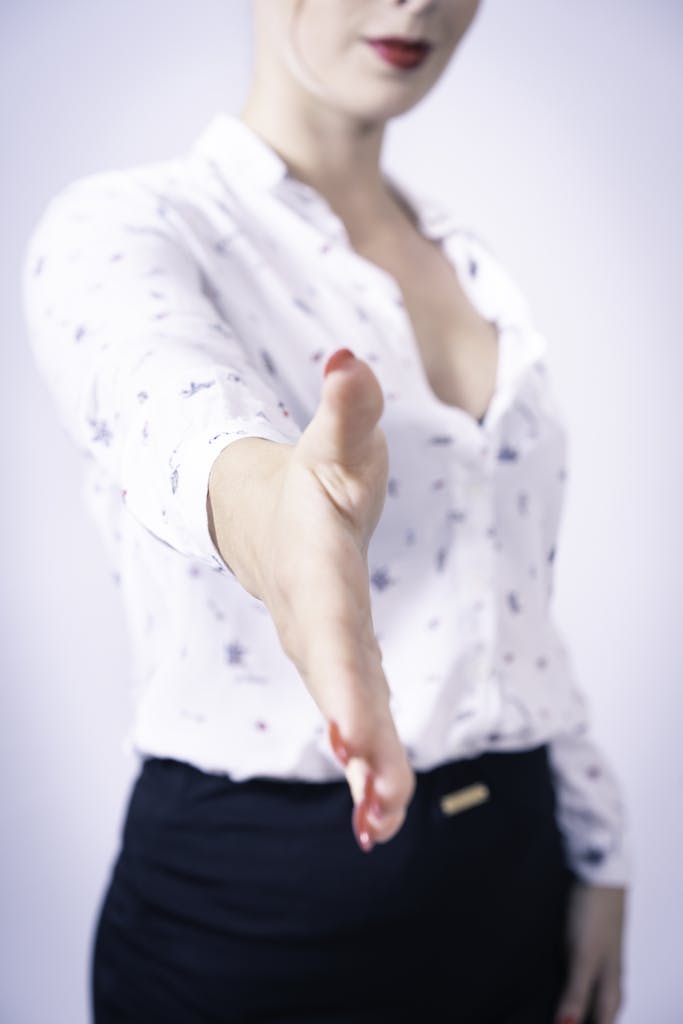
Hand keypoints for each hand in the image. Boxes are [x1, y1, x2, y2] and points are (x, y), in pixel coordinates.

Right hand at [259, 348, 415, 850]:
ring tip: (381, 832)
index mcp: (319, 571)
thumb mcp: (336, 438)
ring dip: (367, 775)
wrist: (265, 515)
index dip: (345, 685)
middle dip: (360, 747)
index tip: (358, 741)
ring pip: (349, 714)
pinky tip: (381, 818)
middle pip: (340, 687)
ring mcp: (326, 647)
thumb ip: (348, 405)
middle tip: (378, 810)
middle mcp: (317, 620)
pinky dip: (370, 767)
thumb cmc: (310, 476)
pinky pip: (359, 717)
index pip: (334, 632)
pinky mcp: (341, 663)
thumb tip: (348, 361)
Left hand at [554, 882, 626, 1023]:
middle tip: (550, 1016)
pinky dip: (563, 983)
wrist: (597, 873)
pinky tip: (547, 980)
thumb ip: (575, 993)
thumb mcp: (582, 957)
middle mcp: (606, 979)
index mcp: (611, 989)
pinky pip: (574, 975)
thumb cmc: (594, 914)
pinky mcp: (584, 946)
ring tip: (544, 1003)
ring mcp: (596, 961)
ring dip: (567, 1000)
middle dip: (576, 1018)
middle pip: (595, 1013)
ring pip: (585, 994)